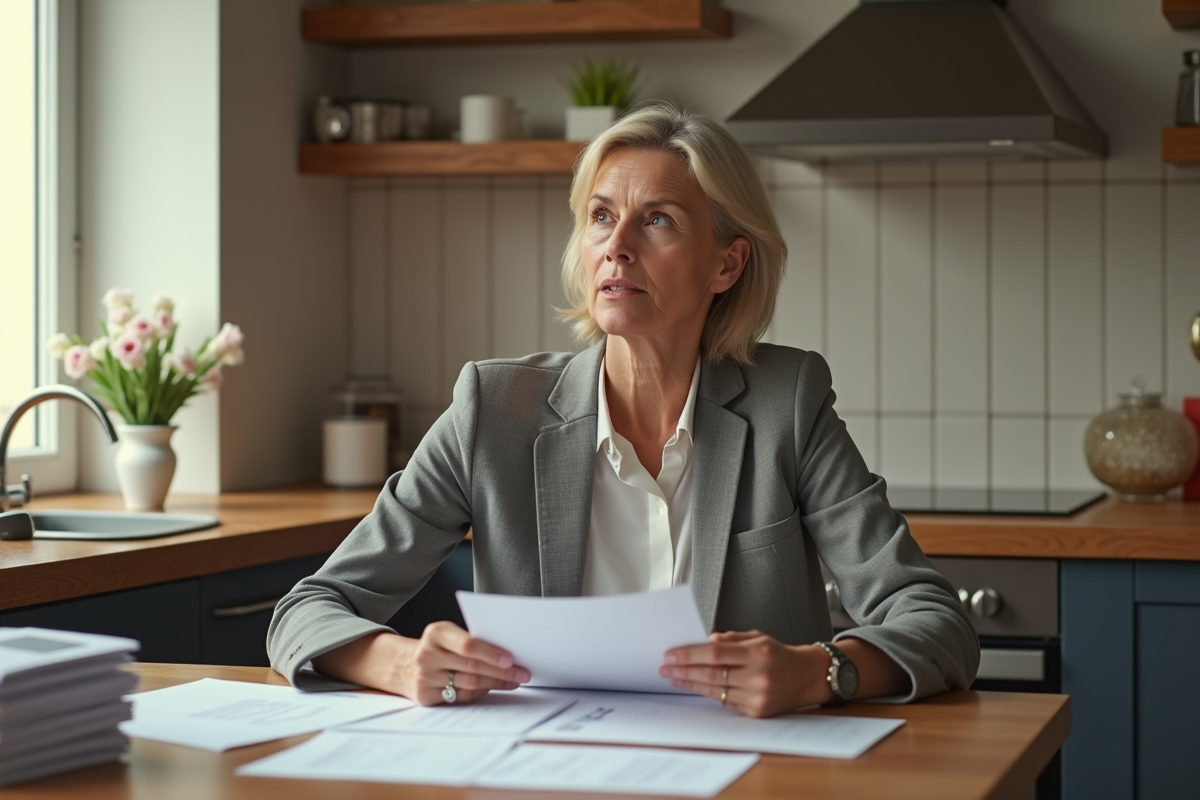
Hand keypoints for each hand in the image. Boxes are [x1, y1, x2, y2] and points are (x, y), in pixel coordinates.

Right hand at [399, 621, 530, 705]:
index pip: (467, 645)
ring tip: (514, 680)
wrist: (403, 665)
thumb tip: (507, 652)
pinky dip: (481, 692)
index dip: (491, 653)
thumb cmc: (437, 647)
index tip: (511, 658)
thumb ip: (470, 640)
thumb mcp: (448, 635)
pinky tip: (494, 687)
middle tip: (522, 673)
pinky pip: (461, 696)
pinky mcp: (426, 697)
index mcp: (436, 633)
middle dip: (502, 671)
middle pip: (472, 666)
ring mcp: (425, 678)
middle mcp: (427, 655)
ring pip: (470, 683)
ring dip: (496, 683)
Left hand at [660, 630, 831, 717]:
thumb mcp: (757, 637)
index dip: (689, 654)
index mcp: (758, 652)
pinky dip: (709, 693)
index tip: (671, 654)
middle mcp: (758, 675)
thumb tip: (704, 642)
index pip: (714, 653)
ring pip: (715, 690)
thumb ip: (730, 640)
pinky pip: (725, 702)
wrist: (808, 677)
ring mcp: (758, 696)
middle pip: (711, 673)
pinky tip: (696, 686)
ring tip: (675, 678)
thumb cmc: (780, 655)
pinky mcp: (757, 712)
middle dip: (684, 670)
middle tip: (666, 667)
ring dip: (691, 684)